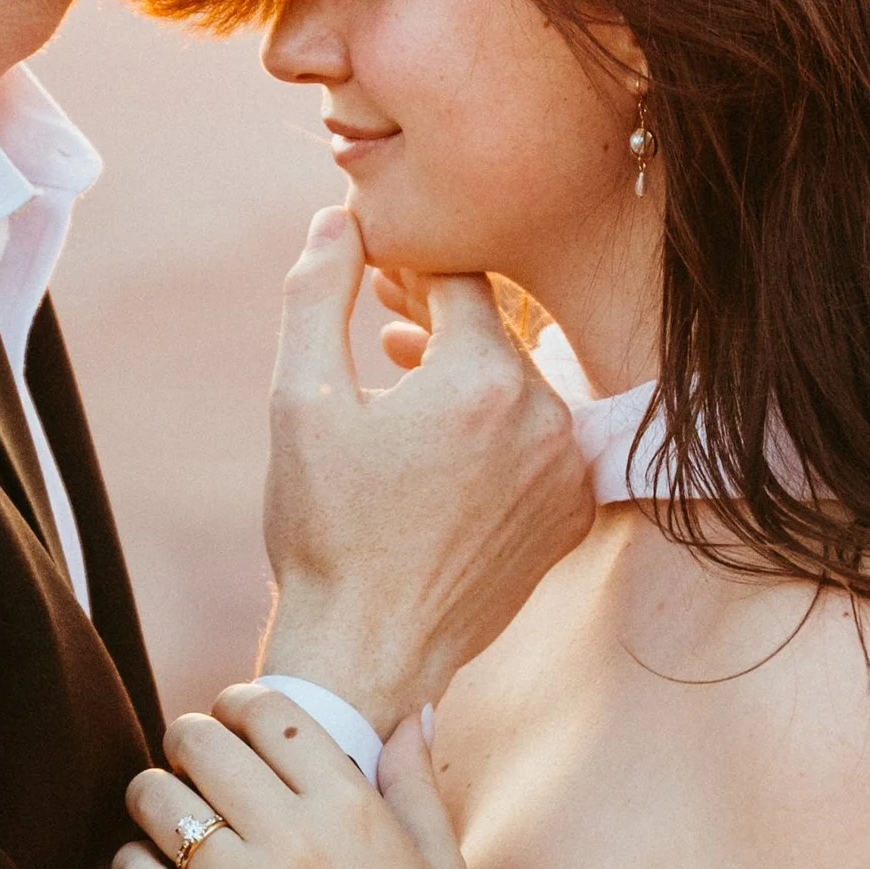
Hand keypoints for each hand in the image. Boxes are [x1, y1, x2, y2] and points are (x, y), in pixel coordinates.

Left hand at [113, 685, 502, 868]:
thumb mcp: (444, 862)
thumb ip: (416, 780)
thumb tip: (414, 712)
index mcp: (353, 807)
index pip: (269, 711)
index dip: (238, 703)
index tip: (233, 720)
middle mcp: (296, 841)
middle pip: (200, 742)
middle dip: (186, 739)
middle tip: (190, 761)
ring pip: (158, 802)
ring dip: (151, 795)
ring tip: (162, 809)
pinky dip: (129, 865)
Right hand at [259, 210, 591, 734]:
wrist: (366, 651)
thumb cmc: (324, 530)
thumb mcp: (299, 400)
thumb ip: (316, 292)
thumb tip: (340, 217)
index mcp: (482, 379)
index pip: (457, 279)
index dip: (407, 270)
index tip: (370, 277)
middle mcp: (544, 418)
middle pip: (493, 331)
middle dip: (437, 316)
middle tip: (379, 315)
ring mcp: (566, 471)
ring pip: (516, 386)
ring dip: (463, 374)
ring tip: (401, 376)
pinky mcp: (570, 514)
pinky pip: (537, 442)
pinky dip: (495, 432)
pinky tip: (440, 447)